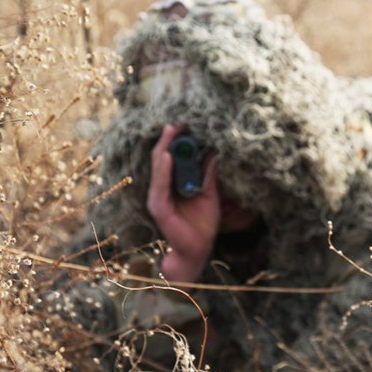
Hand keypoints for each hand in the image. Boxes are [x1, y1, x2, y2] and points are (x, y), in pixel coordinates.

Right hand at [146, 123, 219, 282]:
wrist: (198, 249)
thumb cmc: (202, 223)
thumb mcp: (210, 193)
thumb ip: (208, 174)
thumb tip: (214, 152)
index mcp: (172, 184)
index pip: (170, 157)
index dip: (176, 140)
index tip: (185, 123)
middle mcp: (161, 189)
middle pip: (161, 158)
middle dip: (169, 138)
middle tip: (178, 121)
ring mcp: (158, 198)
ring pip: (158, 168)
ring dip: (164, 148)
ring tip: (171, 131)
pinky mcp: (159, 208)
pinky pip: (160, 185)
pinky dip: (163, 170)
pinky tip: (167, 156)